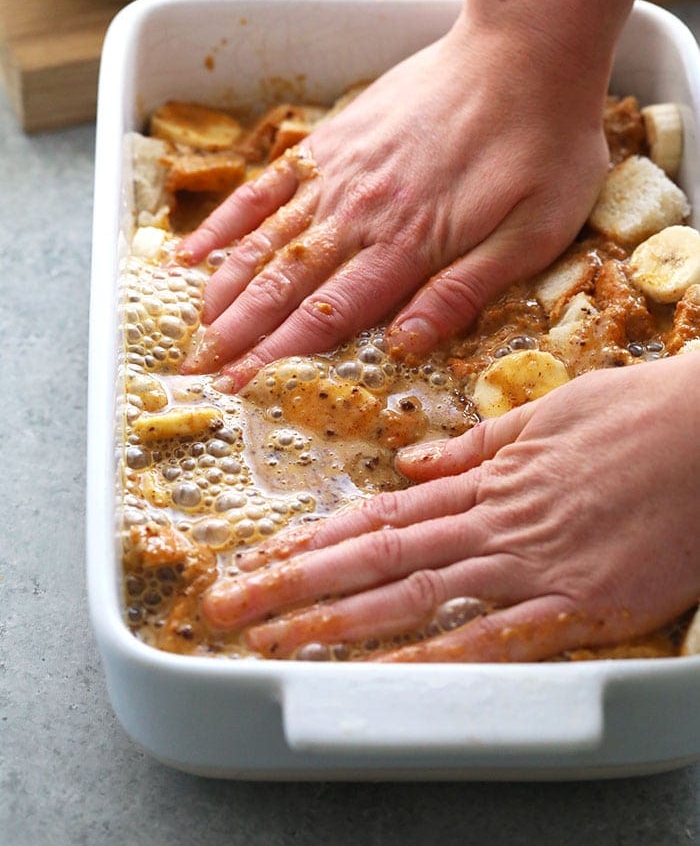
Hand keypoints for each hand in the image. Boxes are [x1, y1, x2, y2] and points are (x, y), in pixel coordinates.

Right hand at [178, 12, 608, 389]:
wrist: (524, 50)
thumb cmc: (542, 145)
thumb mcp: (532, 232)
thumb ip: (464, 290)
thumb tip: (406, 345)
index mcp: (409, 245)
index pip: (329, 313)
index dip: (278, 354)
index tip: (238, 384)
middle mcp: (360, 212)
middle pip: (284, 283)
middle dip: (236, 333)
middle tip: (195, 369)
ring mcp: (339, 172)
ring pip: (265, 239)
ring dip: (225, 287)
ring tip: (193, 326)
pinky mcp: (332, 138)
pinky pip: (266, 184)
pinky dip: (227, 219)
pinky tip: (196, 247)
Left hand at [200, 355, 699, 660]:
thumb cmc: (637, 415)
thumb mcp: (547, 414)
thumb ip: (478, 446)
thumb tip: (417, 463)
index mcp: (485, 479)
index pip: (382, 514)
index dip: (316, 539)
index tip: (264, 558)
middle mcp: (491, 522)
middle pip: (376, 557)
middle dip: (296, 582)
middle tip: (232, 603)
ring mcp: (530, 563)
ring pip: (416, 595)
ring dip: (340, 621)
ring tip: (278, 643)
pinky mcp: (577, 601)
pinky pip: (497, 637)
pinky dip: (439, 656)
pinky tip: (390, 675)